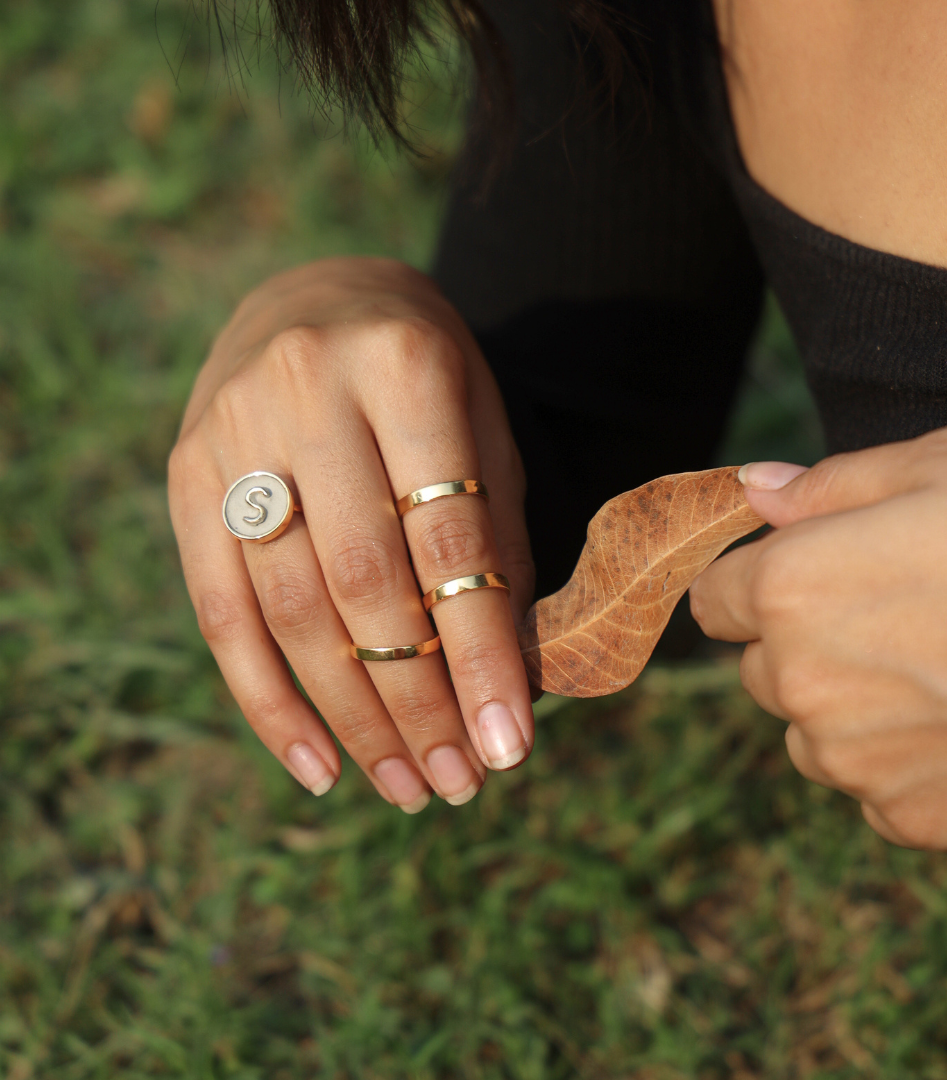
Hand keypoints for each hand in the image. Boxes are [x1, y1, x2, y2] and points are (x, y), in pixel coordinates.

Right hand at [169, 257, 535, 810]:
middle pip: (362, 584)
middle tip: (458, 783)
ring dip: (351, 718)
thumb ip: (496, 542)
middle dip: (416, 701)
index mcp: (404, 367)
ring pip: (290, 610)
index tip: (511, 744)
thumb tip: (511, 683)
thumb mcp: (484, 432)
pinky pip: (220, 613)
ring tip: (407, 787)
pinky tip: (319, 765)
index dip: (480, 652)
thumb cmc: (426, 379)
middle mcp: (306, 392)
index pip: (448, 537)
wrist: (320, 300)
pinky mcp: (186, 476)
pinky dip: (269, 702)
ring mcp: (232, 432)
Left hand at [689, 426, 946, 849]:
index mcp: (792, 589)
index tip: (794, 574)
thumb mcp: (940, 465)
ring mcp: (856, 763)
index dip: (750, 581)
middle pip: (759, 668)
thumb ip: (825, 486)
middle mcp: (803, 684)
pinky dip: (902, 761)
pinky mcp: (914, 820)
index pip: (711, 598)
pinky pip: (871, 788)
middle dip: (801, 641)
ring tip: (942, 666)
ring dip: (845, 707)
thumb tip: (752, 489)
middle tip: (895, 612)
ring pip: (810, 734)